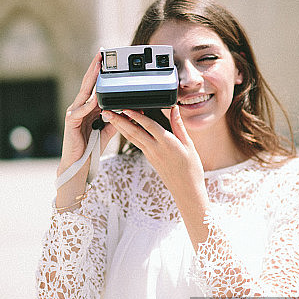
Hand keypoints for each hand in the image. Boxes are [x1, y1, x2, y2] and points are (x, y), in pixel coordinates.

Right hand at [58, 52, 116, 175]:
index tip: (107, 61)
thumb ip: (117, 118)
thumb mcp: (109, 129)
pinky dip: (88, 105)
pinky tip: (94, 99)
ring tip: (98, 67)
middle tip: (101, 54)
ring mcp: (74, 113)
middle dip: (95, 68)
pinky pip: (80, 111)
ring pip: (84, 93)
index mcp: (89, 107)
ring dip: (91, 79)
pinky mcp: (70, 121)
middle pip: (88, 84)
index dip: (101, 73)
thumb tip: (130, 109)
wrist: (79, 163)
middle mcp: (80, 107)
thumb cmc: (91, 146)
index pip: (95, 86)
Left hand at [101, 106, 209, 245]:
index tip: (126, 108)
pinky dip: (128, 134)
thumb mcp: (189, 144)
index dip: (136, 116)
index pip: (149, 126)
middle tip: (106, 111)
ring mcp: (150, 154)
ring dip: (119, 127)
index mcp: (167, 143)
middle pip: (134, 132)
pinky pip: (136, 143)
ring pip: (132, 138)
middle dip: (119, 121)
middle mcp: (156, 149)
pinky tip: (123, 127)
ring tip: (110, 117)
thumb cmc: (191, 168)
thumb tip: (174, 108)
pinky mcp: (149, 158)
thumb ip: (178, 125)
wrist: (186, 190)